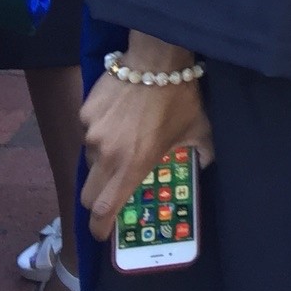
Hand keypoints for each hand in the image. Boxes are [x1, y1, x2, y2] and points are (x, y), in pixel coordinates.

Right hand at [80, 34, 213, 242]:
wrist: (157, 57)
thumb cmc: (180, 96)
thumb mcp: (199, 129)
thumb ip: (202, 152)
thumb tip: (204, 163)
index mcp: (132, 166)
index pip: (104, 210)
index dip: (99, 227)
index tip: (101, 233)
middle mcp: (107, 154)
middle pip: (88, 192)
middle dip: (96, 198)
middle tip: (110, 191)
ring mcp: (92, 132)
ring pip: (89, 156)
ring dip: (102, 156)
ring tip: (124, 137)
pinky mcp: (86, 111)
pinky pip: (89, 128)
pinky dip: (100, 127)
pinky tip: (119, 112)